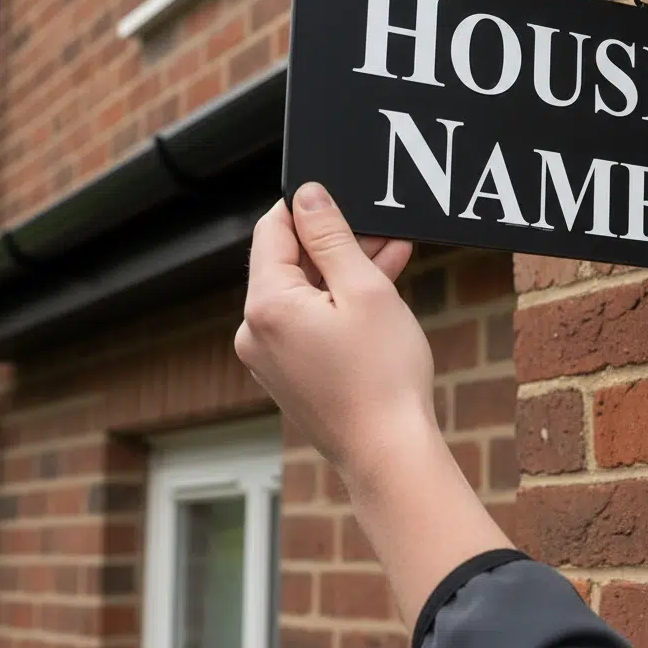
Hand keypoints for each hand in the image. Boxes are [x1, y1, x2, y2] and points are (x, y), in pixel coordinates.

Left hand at [235, 182, 435, 481]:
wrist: (388, 452)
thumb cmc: (382, 374)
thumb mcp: (363, 288)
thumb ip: (331, 237)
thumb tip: (307, 196)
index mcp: (266, 305)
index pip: (273, 230)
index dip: (307, 206)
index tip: (342, 195)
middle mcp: (255, 332)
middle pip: (290, 262)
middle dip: (335, 241)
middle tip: (381, 228)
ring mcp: (269, 357)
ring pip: (304, 292)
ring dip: (343, 270)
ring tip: (392, 253)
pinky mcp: (289, 374)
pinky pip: (308, 322)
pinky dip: (338, 303)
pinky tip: (379, 289)